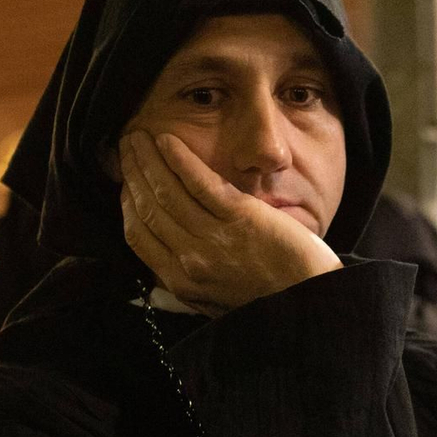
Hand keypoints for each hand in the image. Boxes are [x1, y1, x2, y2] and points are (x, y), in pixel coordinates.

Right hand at [119, 131, 341, 310]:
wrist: (312, 300)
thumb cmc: (269, 298)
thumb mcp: (216, 300)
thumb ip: (187, 279)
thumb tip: (160, 258)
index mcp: (181, 282)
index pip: (138, 235)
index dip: (127, 201)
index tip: (125, 179)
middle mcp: (190, 261)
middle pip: (148, 208)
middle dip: (133, 173)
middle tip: (125, 147)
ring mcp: (214, 239)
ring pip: (167, 192)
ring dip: (148, 160)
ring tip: (139, 137)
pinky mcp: (240, 218)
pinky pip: (199, 182)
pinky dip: (179, 159)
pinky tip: (167, 140)